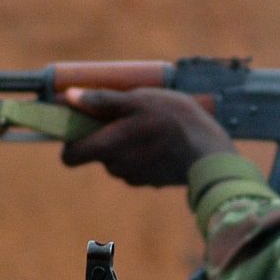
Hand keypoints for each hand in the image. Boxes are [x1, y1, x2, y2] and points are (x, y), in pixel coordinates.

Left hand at [58, 88, 237, 186]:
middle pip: (97, 152)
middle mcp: (116, 168)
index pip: (69, 156)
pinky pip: (138, 165)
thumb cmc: (174, 121)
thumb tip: (68, 97)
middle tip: (126, 113)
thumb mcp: (138, 100)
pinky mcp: (153, 181)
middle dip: (105, 135)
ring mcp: (135, 177)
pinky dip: (144, 153)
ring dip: (127, 142)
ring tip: (151, 123)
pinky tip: (164, 138)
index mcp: (107, 148)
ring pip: (119, 158)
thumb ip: (102, 101)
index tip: (82, 122)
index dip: (70, 139)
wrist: (211, 154)